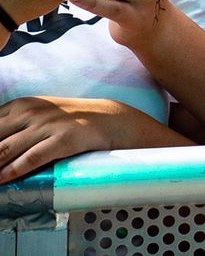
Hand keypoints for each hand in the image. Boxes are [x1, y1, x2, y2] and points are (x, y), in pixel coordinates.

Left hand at [0, 97, 123, 182]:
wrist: (112, 119)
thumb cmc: (70, 120)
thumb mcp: (38, 116)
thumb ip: (12, 128)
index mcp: (20, 105)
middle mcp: (30, 112)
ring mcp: (47, 125)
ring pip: (4, 150)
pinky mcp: (63, 139)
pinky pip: (31, 157)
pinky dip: (11, 171)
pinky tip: (1, 180)